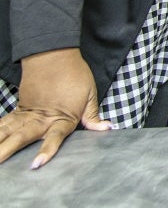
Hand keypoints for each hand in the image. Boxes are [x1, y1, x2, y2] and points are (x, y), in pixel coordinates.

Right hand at [0, 48, 110, 168]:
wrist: (53, 55)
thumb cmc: (75, 74)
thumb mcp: (90, 94)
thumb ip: (92, 116)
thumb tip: (106, 128)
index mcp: (63, 117)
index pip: (54, 137)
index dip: (46, 150)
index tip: (35, 164)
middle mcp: (42, 118)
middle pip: (23, 137)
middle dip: (8, 151)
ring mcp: (28, 113)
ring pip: (8, 131)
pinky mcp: (20, 107)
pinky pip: (5, 122)